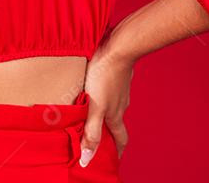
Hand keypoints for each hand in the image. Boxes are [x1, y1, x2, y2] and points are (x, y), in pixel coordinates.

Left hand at [79, 43, 133, 166]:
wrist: (118, 48)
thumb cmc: (104, 76)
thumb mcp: (95, 107)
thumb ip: (91, 132)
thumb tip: (87, 158)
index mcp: (115, 115)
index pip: (120, 139)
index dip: (117, 152)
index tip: (114, 159)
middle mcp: (121, 105)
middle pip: (116, 124)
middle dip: (109, 134)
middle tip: (99, 139)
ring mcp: (121, 90)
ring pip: (114, 107)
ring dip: (106, 113)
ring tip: (92, 114)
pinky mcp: (118, 77)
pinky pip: (112, 92)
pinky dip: (105, 97)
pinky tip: (96, 91)